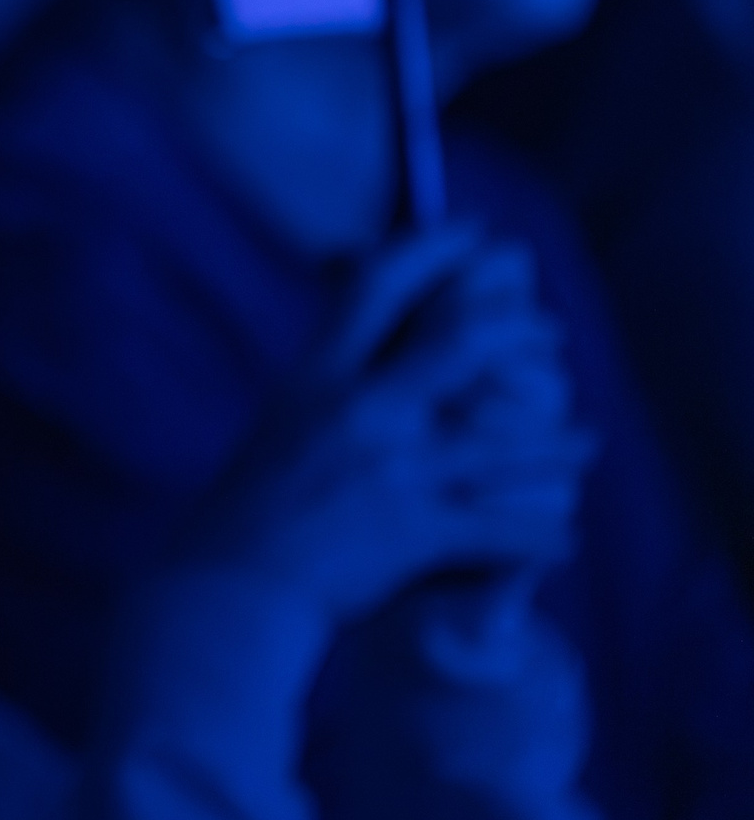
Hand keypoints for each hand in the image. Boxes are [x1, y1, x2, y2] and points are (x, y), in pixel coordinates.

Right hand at [165, 223, 593, 627]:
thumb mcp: (280, 426)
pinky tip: (565, 536)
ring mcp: (394, 467)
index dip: (432, 248)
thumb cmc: (247, 513)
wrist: (231, 587)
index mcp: (316, 377)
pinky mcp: (418, 528)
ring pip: (505, 441)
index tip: (473, 232)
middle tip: (551, 330)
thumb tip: (377, 360)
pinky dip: (542, 535)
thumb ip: (331, 392)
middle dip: (520, 329)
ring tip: (588, 441)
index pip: (377, 287)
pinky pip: (505, 528)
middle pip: (462, 344)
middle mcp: (360, 409)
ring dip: (559, 443)